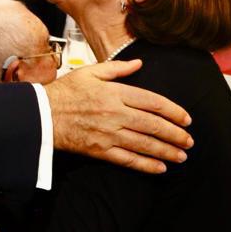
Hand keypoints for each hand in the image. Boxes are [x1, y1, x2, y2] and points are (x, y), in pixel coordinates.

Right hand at [43, 60, 192, 173]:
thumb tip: (140, 63)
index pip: (153, 101)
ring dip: (166, 151)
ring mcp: (108, 133)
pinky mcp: (100, 150)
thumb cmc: (64, 92)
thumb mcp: (90, 72)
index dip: (173, 111)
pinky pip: (128, 159)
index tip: (186, 118)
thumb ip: (117, 68)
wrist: (41, 115)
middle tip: (189, 140)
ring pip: (144, 144)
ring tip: (182, 156)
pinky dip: (146, 165)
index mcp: (115, 93)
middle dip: (175, 134)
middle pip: (153, 124)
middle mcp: (115, 113)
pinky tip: (160, 168)